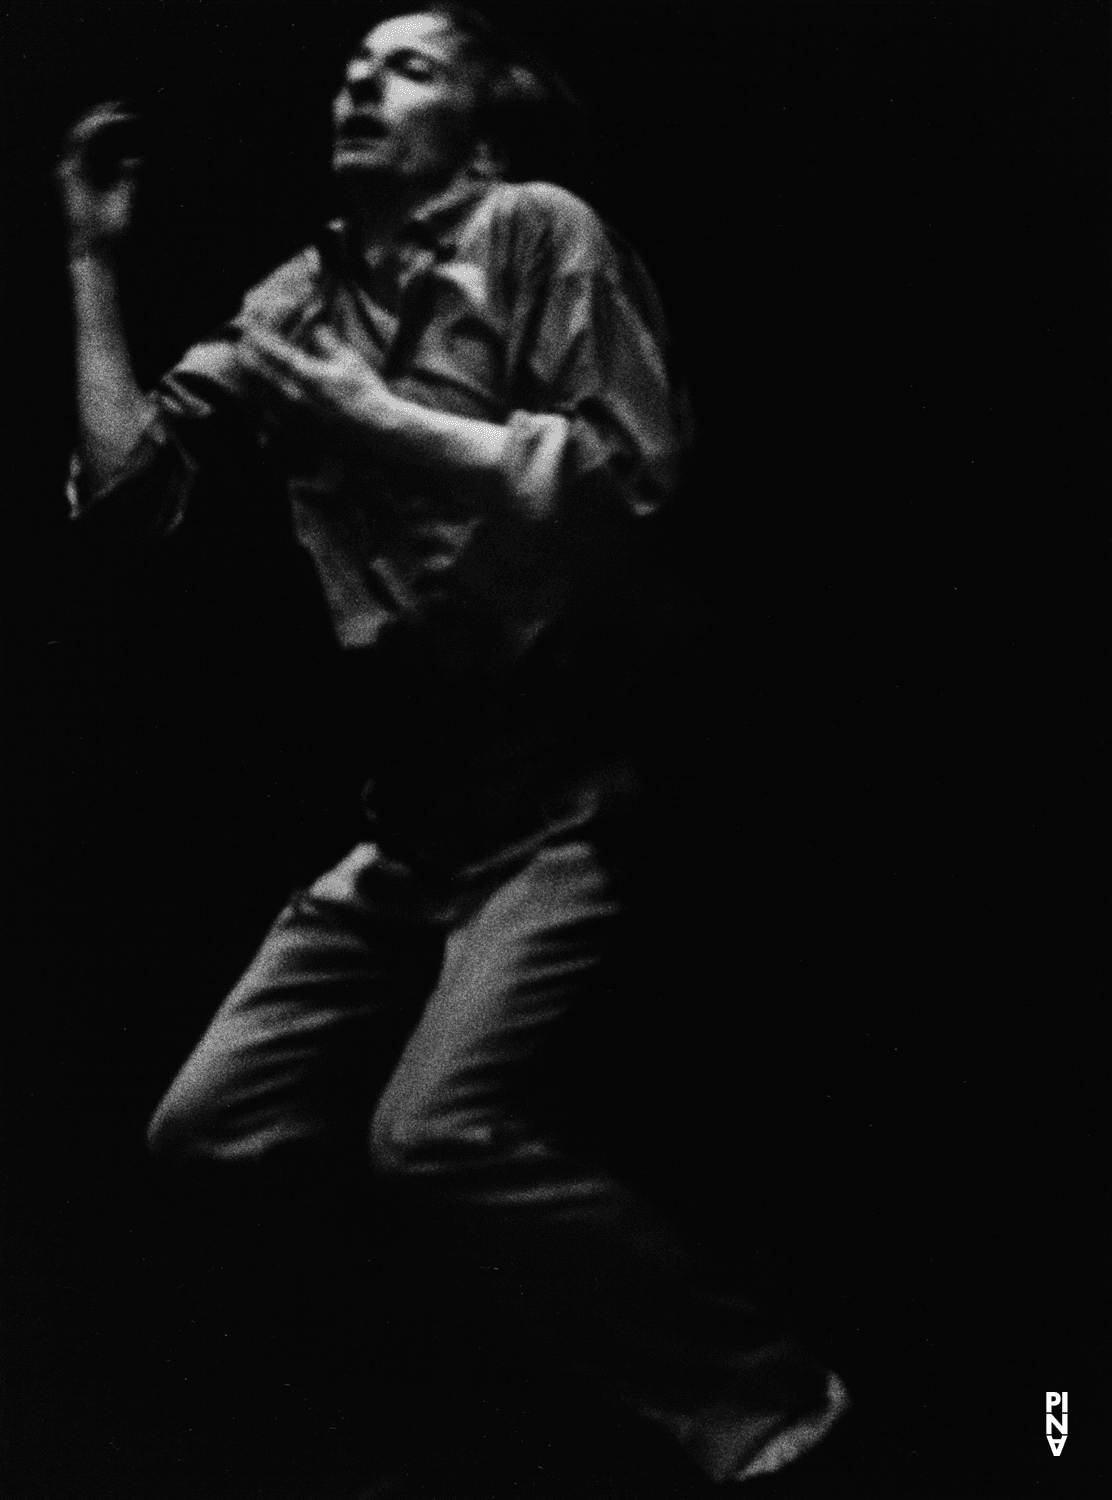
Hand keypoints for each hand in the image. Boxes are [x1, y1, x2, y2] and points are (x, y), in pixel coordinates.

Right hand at [56, 103, 143, 256]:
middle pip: (86, 132)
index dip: (109, 125)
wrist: (101, 248)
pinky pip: (82, 142)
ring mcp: (70, 170)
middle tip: (124, 103)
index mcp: (87, 173)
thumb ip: (129, 178)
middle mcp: (76, 168)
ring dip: (101, 118)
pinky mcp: (70, 173)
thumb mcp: (126, 197)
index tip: (129, 114)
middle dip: (104, 114)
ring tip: (121, 110)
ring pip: (82, 132)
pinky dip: (98, 129)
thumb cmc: (114, 231)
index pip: (95, 140)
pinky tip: (114, 122)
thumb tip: (136, 158)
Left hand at [237, 324, 401, 449]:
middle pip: (257, 372)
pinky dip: (261, 406)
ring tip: (248, 367)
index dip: (258, 334)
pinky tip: (262, 400)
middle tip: (242, 343)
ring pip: (258, 396)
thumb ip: (326, 340)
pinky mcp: (296, 438)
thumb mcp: (349, 359)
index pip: (271, 349)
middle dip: (248, 354)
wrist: (378, 435)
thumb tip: (314, 325)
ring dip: (252, 379)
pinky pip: (268, 421)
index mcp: (306, 375)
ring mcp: (292, 420)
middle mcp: (293, 398)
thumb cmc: (367, 394)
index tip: (250, 324)